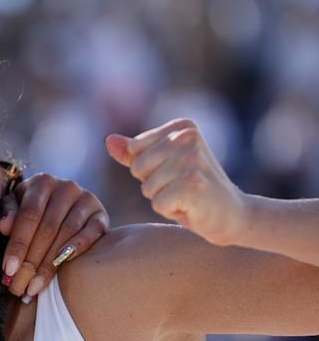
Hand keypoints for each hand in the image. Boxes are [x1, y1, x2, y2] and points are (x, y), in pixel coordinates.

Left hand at [0, 173, 109, 299]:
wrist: (65, 204)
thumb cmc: (34, 207)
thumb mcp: (17, 206)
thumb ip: (9, 214)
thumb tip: (4, 226)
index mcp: (42, 182)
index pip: (28, 215)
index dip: (18, 244)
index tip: (8, 270)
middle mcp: (66, 187)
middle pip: (48, 228)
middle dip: (32, 260)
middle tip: (21, 284)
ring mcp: (86, 199)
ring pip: (67, 233)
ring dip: (50, 263)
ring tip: (36, 285)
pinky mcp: (101, 214)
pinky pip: (92, 234)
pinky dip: (78, 249)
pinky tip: (62, 266)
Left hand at [106, 118, 245, 245]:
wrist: (231, 214)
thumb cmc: (192, 189)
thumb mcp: (160, 166)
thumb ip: (133, 153)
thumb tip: (108, 140)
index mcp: (182, 126)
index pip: (135, 150)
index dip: (149, 170)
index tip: (175, 173)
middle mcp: (188, 137)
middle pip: (137, 168)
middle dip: (153, 185)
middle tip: (181, 187)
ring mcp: (192, 159)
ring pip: (146, 187)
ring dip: (162, 199)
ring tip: (187, 196)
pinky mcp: (193, 183)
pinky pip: (157, 203)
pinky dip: (170, 210)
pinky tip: (191, 206)